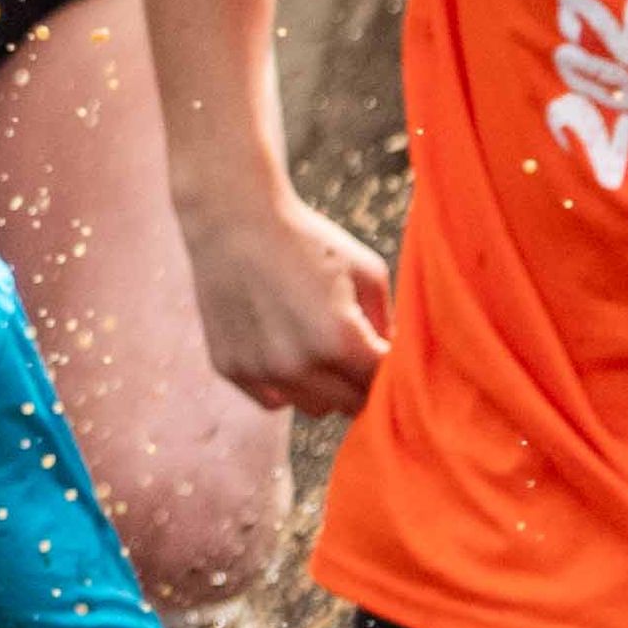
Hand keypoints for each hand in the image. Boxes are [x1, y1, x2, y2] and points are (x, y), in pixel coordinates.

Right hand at [180, 168, 394, 416]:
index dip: (391, 370)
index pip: (384, 385)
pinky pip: (274, 399)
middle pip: (352, 404)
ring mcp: (260, 371)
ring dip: (325, 388)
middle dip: (361, 382)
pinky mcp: (231, 369)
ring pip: (315, 408)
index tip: (389, 353)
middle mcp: (297, 366)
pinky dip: (286, 384)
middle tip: (359, 351)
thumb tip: (396, 361)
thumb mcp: (367, 272)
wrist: (233, 220)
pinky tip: (286, 348)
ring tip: (321, 348)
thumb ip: (388, 324)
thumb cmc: (308, 240)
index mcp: (339, 341)